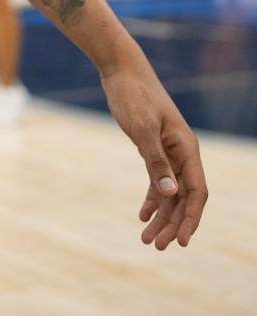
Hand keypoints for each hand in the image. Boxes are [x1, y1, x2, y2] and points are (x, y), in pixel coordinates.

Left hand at [100, 57, 206, 248]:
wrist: (120, 70)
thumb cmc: (132, 95)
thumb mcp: (141, 128)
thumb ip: (155, 160)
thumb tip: (171, 193)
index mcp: (186, 148)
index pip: (196, 192)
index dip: (190, 218)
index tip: (181, 241)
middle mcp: (182, 153)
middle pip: (183, 197)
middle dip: (173, 223)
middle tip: (156, 246)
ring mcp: (168, 151)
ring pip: (170, 191)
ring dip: (161, 215)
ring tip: (147, 238)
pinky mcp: (153, 148)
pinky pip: (158, 180)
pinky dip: (152, 198)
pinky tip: (142, 215)